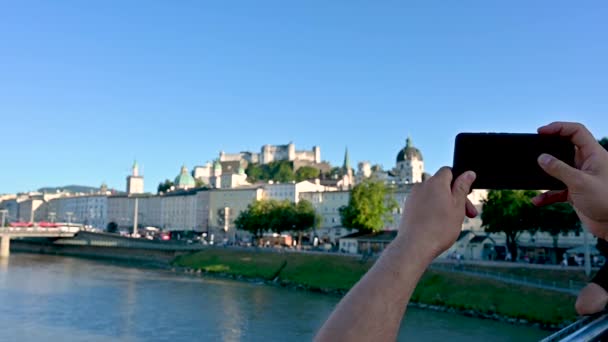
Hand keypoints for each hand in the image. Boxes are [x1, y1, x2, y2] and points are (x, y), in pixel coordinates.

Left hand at [397, 167, 476, 259]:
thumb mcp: (458, 206)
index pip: (449, 171)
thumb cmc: (439, 228)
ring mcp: (412, 197)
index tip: (466, 196)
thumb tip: (468, 173)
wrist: (414, 246)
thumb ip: (463, 187)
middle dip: (456, 198)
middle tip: (469, 215)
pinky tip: (438, 226)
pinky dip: (432, 212)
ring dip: (445, 206)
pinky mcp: (407, 209)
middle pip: (442, 186)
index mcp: (435, 182)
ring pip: (433, 197)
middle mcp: (421, 186)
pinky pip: (424, 205)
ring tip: (452, 223)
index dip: (460, 182)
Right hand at [532, 122, 607, 238]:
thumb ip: (558, 169)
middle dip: (549, 150)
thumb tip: (541, 158)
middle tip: (534, 150)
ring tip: (533, 177)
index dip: (559, 127)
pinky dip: (547, 194)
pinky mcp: (576, 192)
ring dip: (545, 175)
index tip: (541, 132)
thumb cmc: (606, 201)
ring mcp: (581, 178)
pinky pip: (557, 189)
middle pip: (565, 149)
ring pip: (558, 170)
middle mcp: (587, 164)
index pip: (576, 132)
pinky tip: (538, 200)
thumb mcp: (579, 183)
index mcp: (594, 155)